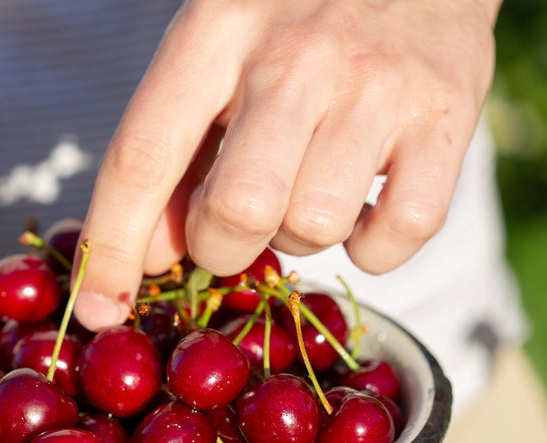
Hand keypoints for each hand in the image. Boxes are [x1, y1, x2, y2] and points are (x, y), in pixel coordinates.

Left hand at [74, 0, 499, 329]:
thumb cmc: (292, 14)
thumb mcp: (215, 53)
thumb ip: (176, 154)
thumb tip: (151, 260)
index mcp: (215, 30)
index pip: (142, 158)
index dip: (112, 248)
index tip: (99, 309)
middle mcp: (297, 56)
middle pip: (236, 213)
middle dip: (222, 247)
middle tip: (235, 222)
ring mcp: (377, 85)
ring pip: (314, 227)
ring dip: (298, 235)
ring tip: (308, 185)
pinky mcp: (447, 114)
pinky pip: (398, 233)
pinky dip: (372, 245)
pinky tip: (363, 201)